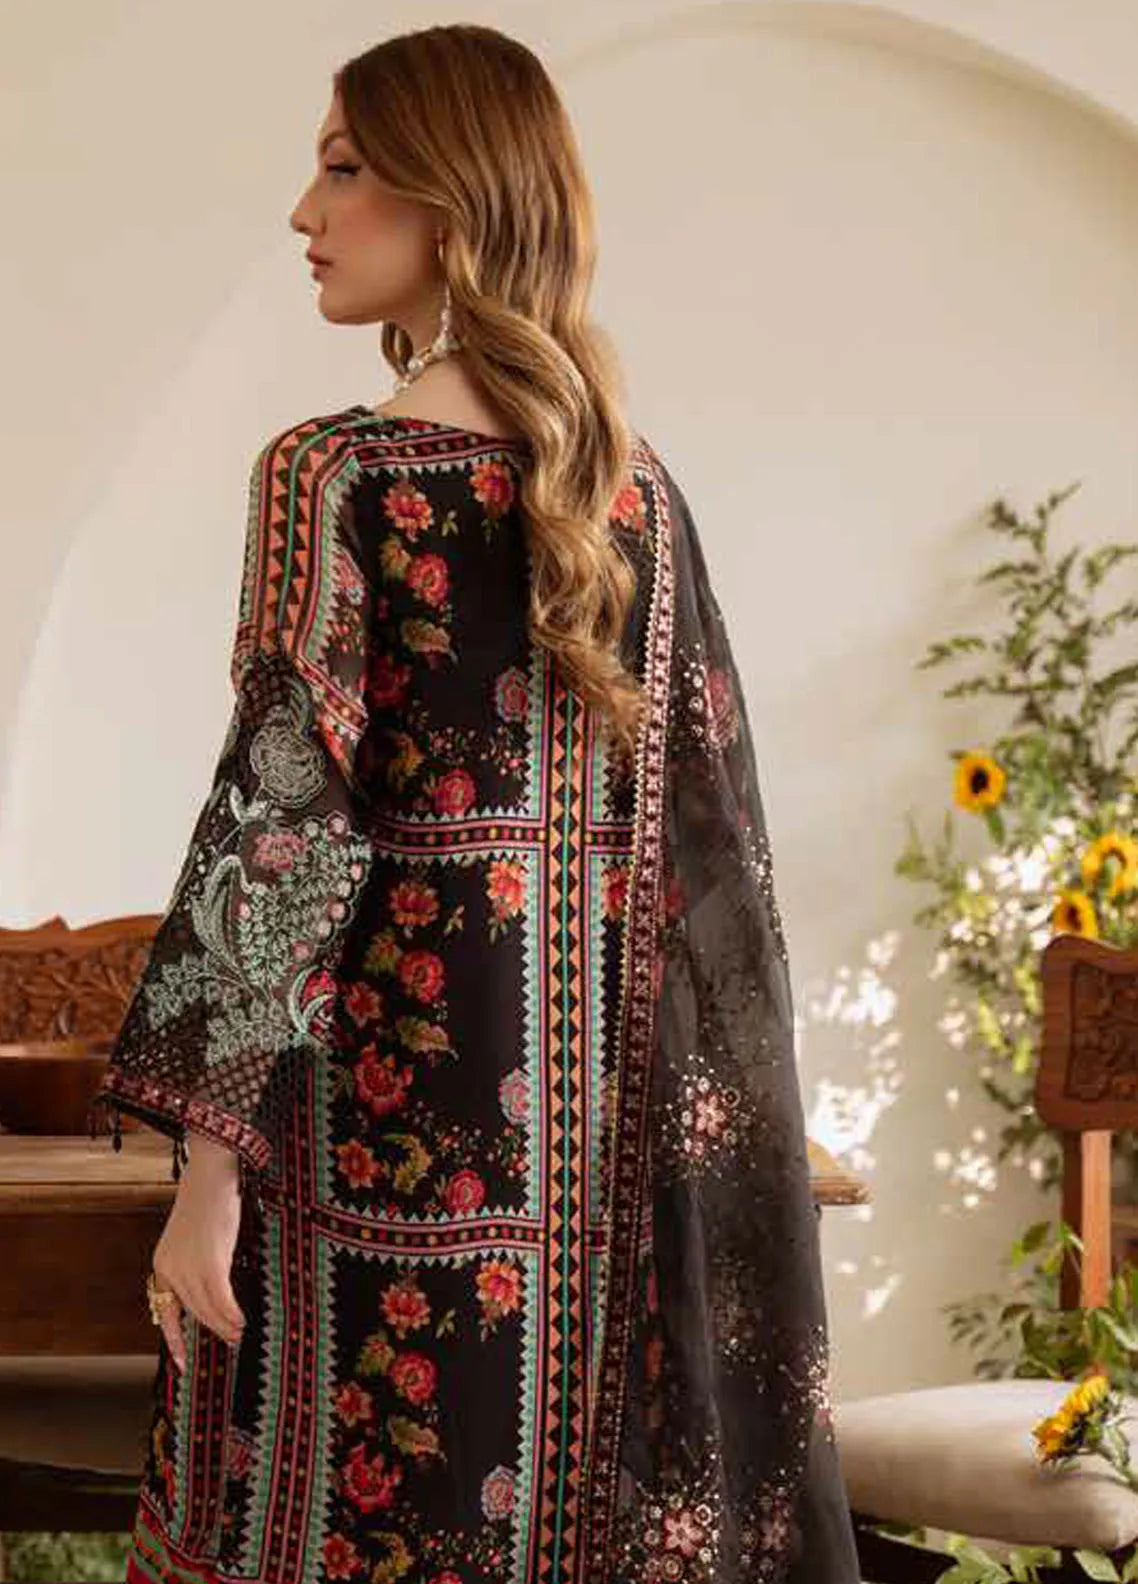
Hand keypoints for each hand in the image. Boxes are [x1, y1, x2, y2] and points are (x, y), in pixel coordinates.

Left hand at [150, 1132, 245, 1371]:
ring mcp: (188, 1266)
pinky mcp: (209, 1262)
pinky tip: (241, 1321)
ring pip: (206, 1309)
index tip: (181, 1363)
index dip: (174, 1339)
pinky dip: (231, 1313)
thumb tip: (217, 1290)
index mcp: (162, 1264)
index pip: (165, 1312)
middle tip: (232, 1342)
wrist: (211, 1172)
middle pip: (191, 1312)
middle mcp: (169, 1269)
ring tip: (240, 1335)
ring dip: (225, 1325)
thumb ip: (198, 1263)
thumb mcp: (195, 1237)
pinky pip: (220, 1298)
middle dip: (211, 1331)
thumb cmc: (209, 1199)